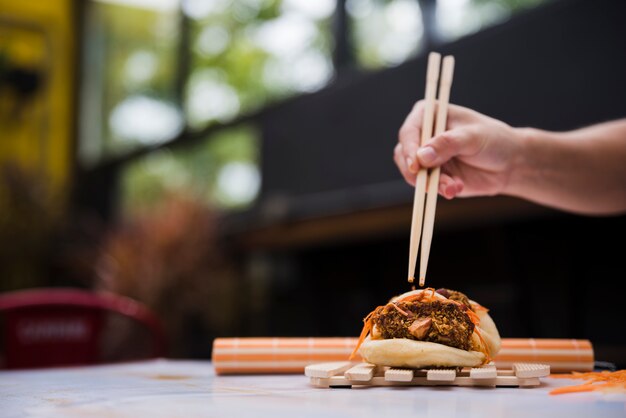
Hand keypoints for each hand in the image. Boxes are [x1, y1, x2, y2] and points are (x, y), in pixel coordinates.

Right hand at [394, 102, 521, 198]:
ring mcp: (426, 156)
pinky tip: (456, 188)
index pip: (409, 131)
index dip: (409, 149)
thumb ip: (447, 144)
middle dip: (418, 171)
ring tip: (454, 186)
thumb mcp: (473, 137)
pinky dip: (439, 189)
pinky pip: (425, 185)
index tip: (416, 165)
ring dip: (431, 183)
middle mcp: (423, 134)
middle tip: (432, 183)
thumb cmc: (493, 141)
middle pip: (404, 154)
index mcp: (430, 114)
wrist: (508, 164)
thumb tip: (422, 156)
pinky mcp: (431, 175)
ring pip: (412, 173)